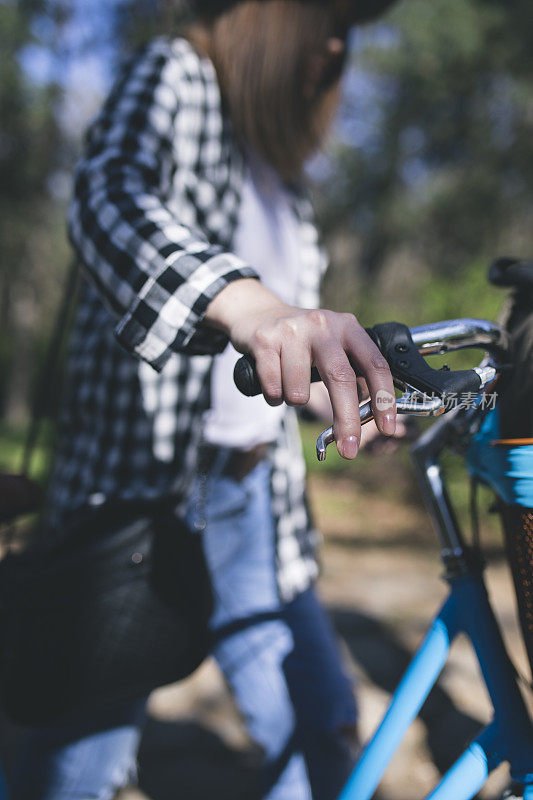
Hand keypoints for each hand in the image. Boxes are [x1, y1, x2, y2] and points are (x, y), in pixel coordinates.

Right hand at [205, 279, 395, 458]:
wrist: (257, 314)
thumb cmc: (302, 340)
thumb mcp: (333, 344)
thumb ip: (352, 371)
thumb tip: (371, 415)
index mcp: (348, 327)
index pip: (375, 364)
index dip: (384, 399)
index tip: (388, 427)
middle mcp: (323, 326)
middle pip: (341, 379)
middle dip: (347, 421)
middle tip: (349, 450)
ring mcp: (292, 331)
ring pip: (299, 392)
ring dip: (295, 401)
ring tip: (290, 385)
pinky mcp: (265, 341)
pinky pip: (274, 389)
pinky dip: (274, 397)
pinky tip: (274, 382)